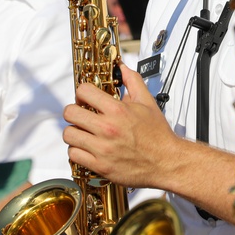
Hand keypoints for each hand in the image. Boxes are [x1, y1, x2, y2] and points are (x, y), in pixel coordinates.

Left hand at [63, 63, 177, 188]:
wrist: (166, 161)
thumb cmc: (157, 134)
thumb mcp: (147, 102)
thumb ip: (133, 81)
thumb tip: (123, 68)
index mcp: (118, 110)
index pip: (83, 91)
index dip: (82, 93)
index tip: (85, 98)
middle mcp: (107, 128)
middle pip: (70, 113)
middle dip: (74, 111)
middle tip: (81, 114)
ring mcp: (102, 148)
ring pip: (68, 135)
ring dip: (74, 132)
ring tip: (83, 132)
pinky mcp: (100, 166)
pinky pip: (74, 154)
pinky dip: (77, 150)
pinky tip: (87, 147)